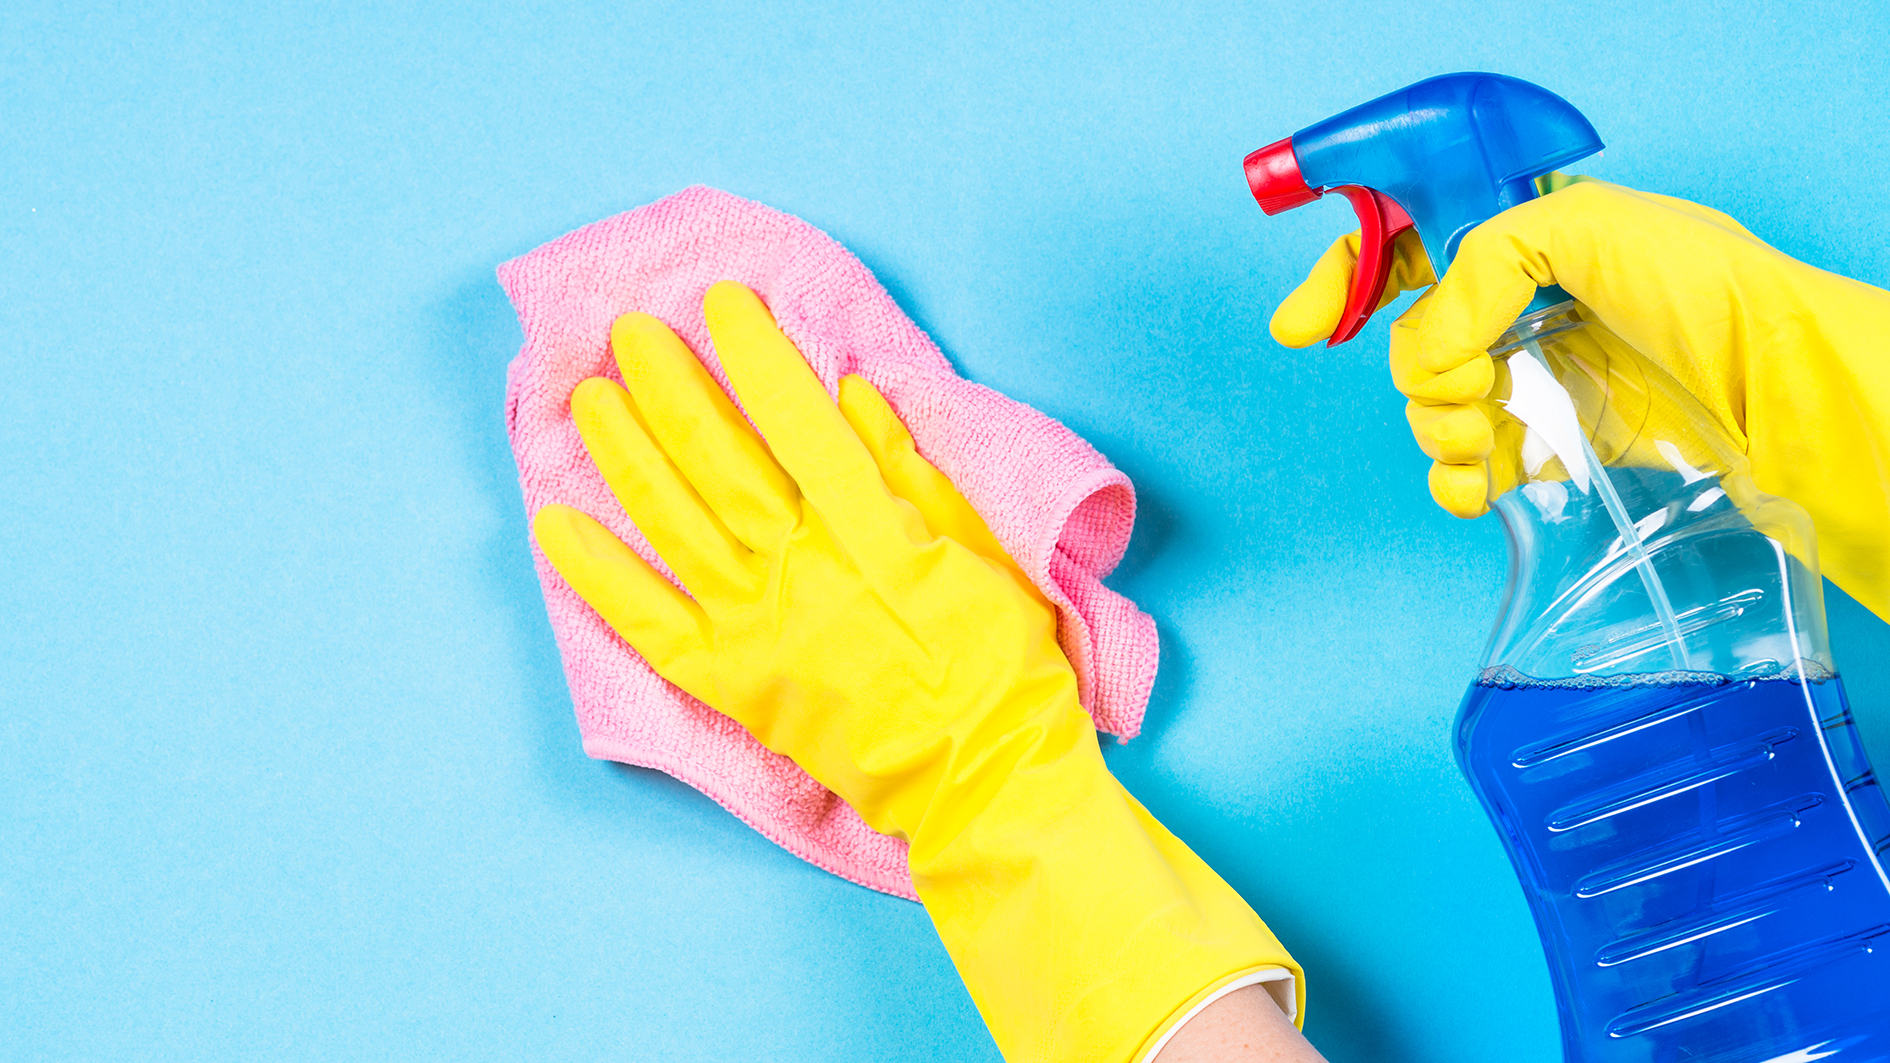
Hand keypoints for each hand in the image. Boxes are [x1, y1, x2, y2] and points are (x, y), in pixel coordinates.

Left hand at [534, 281, 1304, 1061]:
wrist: (981, 776)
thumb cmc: (1000, 660)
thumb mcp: (983, 552)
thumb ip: (917, 473)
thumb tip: (854, 395)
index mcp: (872, 532)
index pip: (801, 425)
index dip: (759, 358)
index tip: (726, 303)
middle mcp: (803, 571)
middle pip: (720, 461)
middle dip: (672, 388)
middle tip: (633, 332)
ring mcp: (757, 627)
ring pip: (674, 524)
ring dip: (626, 456)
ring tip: (590, 398)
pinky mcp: (730, 680)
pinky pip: (647, 623)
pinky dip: (599, 575)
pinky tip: (555, 525)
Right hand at [1270, 179, 1889, 618]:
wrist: (1771, 393)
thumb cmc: (1705, 293)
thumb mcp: (1586, 231)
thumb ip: (1478, 268)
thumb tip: (1424, 345)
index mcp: (1520, 237)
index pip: (1402, 247)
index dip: (1342, 281)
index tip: (1299, 329)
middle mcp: (1517, 305)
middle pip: (1406, 341)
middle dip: (1422, 374)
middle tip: (1473, 385)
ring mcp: (1530, 374)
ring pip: (1430, 409)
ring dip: (1443, 430)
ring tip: (1493, 442)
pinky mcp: (1549, 441)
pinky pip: (1468, 466)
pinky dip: (1462, 480)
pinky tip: (1486, 484)